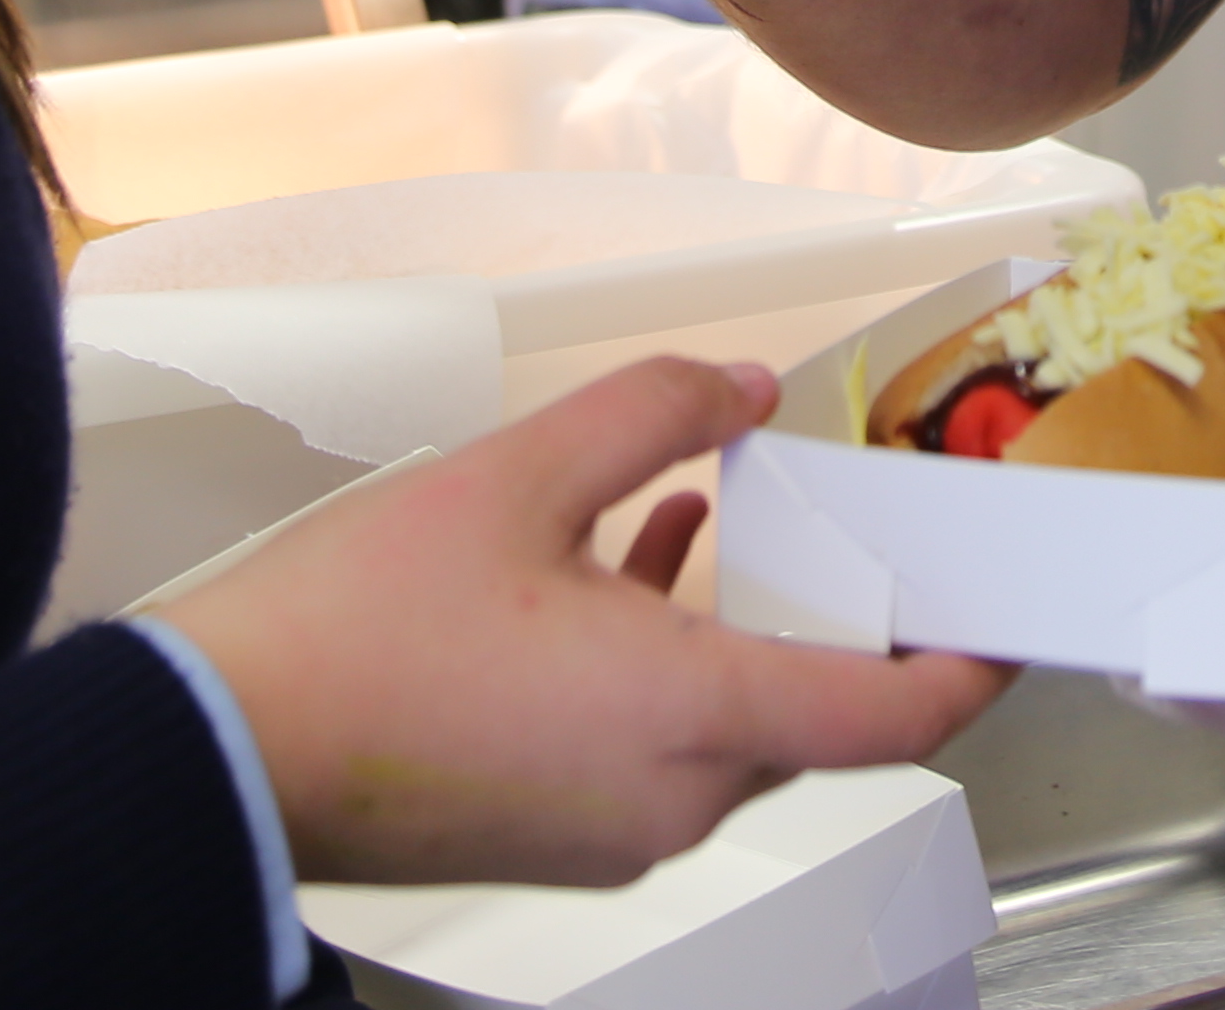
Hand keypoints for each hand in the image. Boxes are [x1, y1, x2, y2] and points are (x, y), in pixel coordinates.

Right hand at [152, 355, 1012, 887]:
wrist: (217, 751)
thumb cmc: (349, 636)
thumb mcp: (515, 477)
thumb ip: (649, 415)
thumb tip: (735, 389)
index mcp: (687, 720)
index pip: (890, 718)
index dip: (968, 667)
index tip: (1007, 621)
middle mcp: (666, 800)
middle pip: (808, 716)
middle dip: (832, 619)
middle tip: (846, 523)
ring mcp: (608, 831)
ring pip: (727, 728)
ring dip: (739, 628)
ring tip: (714, 512)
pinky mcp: (554, 834)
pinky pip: (659, 747)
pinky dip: (674, 660)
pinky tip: (635, 564)